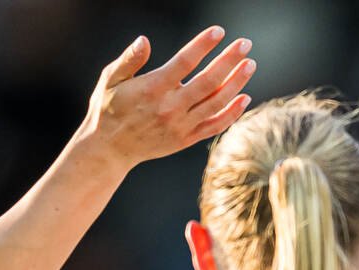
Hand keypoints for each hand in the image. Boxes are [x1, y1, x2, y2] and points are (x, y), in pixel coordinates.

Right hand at [76, 28, 255, 169]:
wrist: (109, 149)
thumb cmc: (108, 108)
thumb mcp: (110, 79)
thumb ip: (129, 59)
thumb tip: (144, 40)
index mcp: (152, 88)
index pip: (185, 62)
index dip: (203, 45)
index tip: (219, 31)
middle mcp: (169, 108)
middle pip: (208, 81)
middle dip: (229, 61)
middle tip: (245, 44)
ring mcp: (180, 126)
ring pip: (216, 103)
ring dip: (236, 83)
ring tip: (250, 65)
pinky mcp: (185, 139)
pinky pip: (214, 126)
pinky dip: (232, 113)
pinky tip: (245, 97)